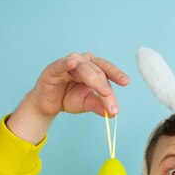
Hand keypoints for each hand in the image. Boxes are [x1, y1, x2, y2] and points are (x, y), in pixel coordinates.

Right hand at [7, 53, 129, 144]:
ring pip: (84, 69)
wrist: (48, 105)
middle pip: (97, 72)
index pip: (106, 70)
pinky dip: (67, 64)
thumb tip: (114, 113)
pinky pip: (61, 65)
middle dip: (106, 89)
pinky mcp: (53, 69)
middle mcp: (82, 61)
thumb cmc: (68, 98)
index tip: (126, 82)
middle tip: (112, 105)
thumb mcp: (88, 103)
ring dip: (95, 81)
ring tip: (104, 92)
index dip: (116, 74)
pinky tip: (73, 63)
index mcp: (93, 67)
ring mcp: (67, 64)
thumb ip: (100, 105)